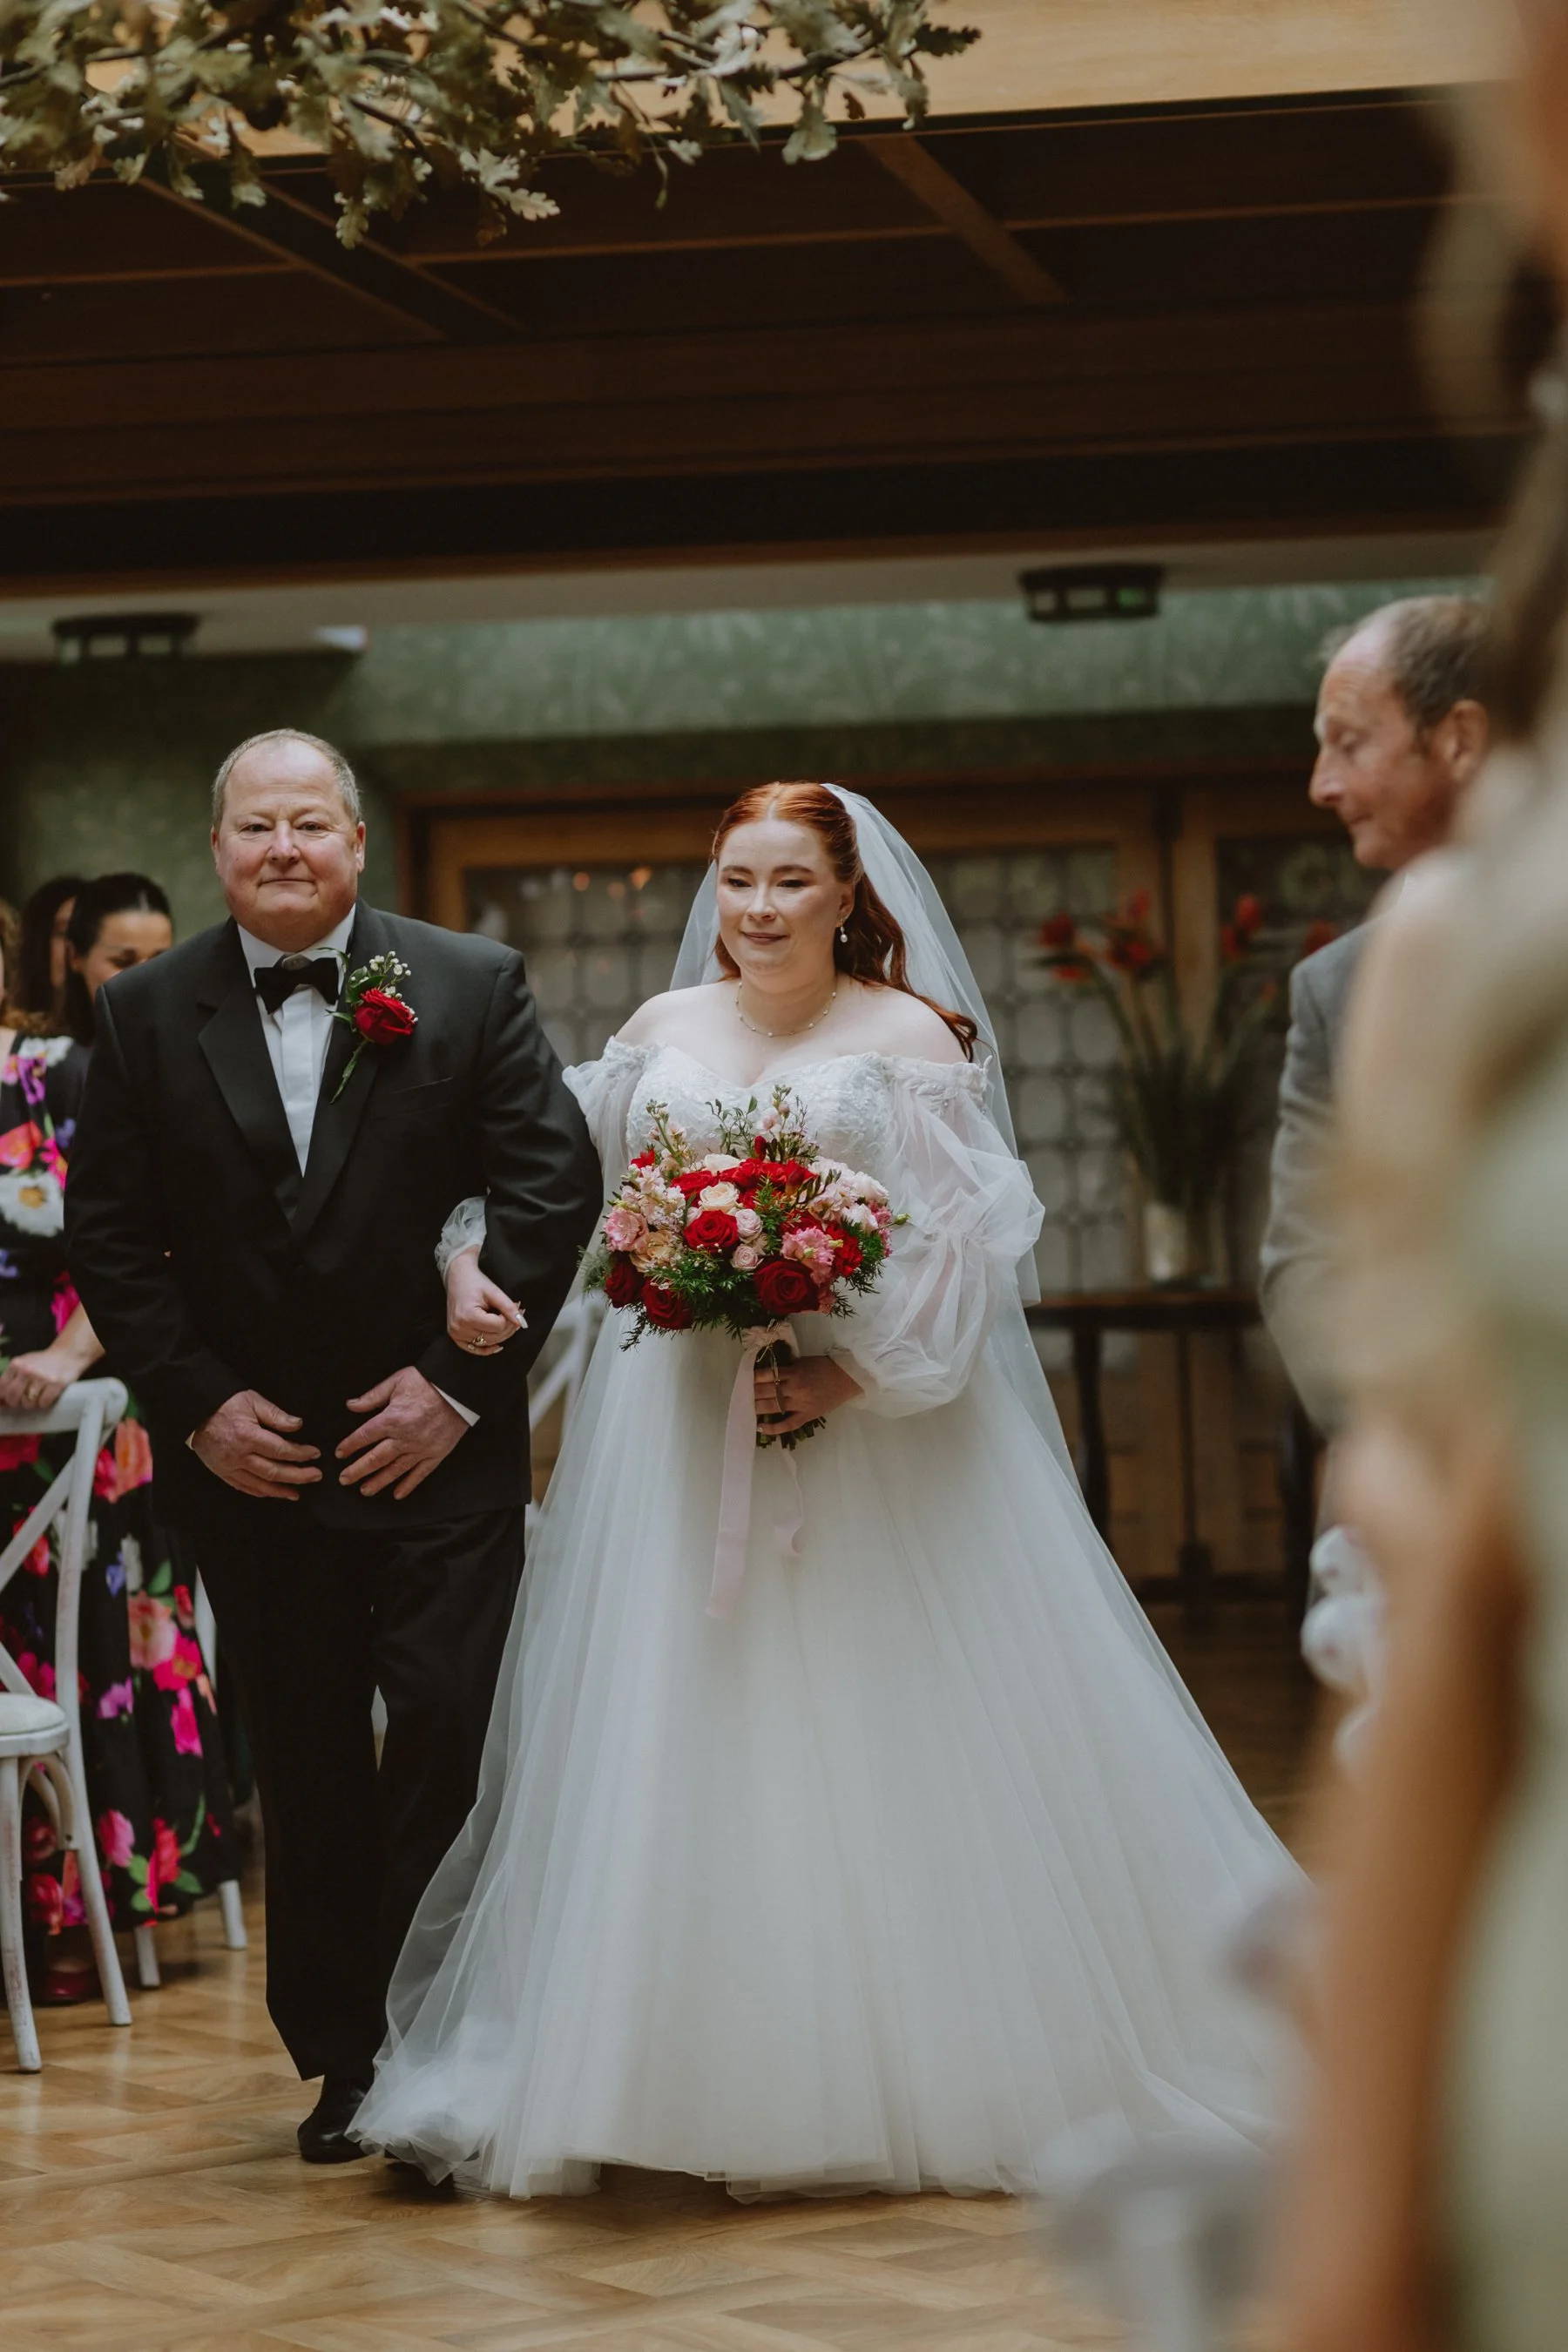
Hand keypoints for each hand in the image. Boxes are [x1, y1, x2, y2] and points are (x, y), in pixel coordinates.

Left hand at [0, 1345, 86, 1412]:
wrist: (67, 1354)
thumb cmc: (42, 1363)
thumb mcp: (23, 1365)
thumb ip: (10, 1379)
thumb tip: (1, 1402)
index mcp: (16, 1365)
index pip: (1, 1388)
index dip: (3, 1398)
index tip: (8, 1401)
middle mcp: (27, 1370)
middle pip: (13, 1398)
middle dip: (17, 1403)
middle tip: (25, 1399)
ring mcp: (42, 1377)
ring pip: (28, 1403)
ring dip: (33, 1403)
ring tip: (39, 1395)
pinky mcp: (56, 1384)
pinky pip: (43, 1403)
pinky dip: (44, 1403)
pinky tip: (48, 1395)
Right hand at [192, 1390, 321, 1500]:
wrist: (196, 1412)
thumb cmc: (225, 1404)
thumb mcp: (252, 1401)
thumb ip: (276, 1415)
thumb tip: (298, 1425)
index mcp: (248, 1436)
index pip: (281, 1451)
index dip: (300, 1454)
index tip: (315, 1453)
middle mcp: (239, 1456)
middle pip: (274, 1472)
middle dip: (298, 1476)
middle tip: (315, 1475)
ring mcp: (229, 1467)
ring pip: (260, 1485)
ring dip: (281, 1490)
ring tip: (298, 1492)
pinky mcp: (223, 1473)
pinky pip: (244, 1487)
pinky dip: (261, 1492)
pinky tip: (274, 1493)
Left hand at [337, 1366, 466, 1499]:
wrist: (459, 1388)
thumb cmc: (427, 1382)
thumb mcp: (396, 1382)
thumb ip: (372, 1396)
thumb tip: (351, 1405)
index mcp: (391, 1419)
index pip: (364, 1436)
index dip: (350, 1446)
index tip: (340, 1453)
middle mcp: (404, 1438)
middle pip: (375, 1458)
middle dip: (357, 1470)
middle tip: (344, 1479)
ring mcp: (421, 1448)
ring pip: (395, 1470)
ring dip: (378, 1481)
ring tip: (365, 1490)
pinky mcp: (436, 1453)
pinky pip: (420, 1473)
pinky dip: (408, 1485)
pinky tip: (397, 1494)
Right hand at [446, 1245, 525, 1358]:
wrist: (458, 1277)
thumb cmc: (475, 1282)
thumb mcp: (494, 1291)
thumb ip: (509, 1308)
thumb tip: (522, 1323)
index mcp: (468, 1316)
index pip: (498, 1326)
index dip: (509, 1317)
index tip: (514, 1306)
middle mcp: (459, 1328)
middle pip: (494, 1337)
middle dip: (509, 1327)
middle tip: (517, 1314)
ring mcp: (456, 1333)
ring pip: (487, 1343)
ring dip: (501, 1335)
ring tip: (508, 1321)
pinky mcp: (455, 1335)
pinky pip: (473, 1349)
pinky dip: (486, 1349)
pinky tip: (498, 1345)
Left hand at [754, 1352, 861, 1435]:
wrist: (846, 1379)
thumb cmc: (824, 1367)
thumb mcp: (803, 1361)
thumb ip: (787, 1368)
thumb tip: (767, 1373)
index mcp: (794, 1372)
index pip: (767, 1375)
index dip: (753, 1378)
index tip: (744, 1379)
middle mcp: (795, 1388)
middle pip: (766, 1391)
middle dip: (751, 1393)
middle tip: (741, 1394)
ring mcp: (800, 1403)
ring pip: (773, 1406)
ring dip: (757, 1407)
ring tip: (745, 1408)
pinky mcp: (806, 1415)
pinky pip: (787, 1424)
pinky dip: (773, 1428)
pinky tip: (760, 1427)